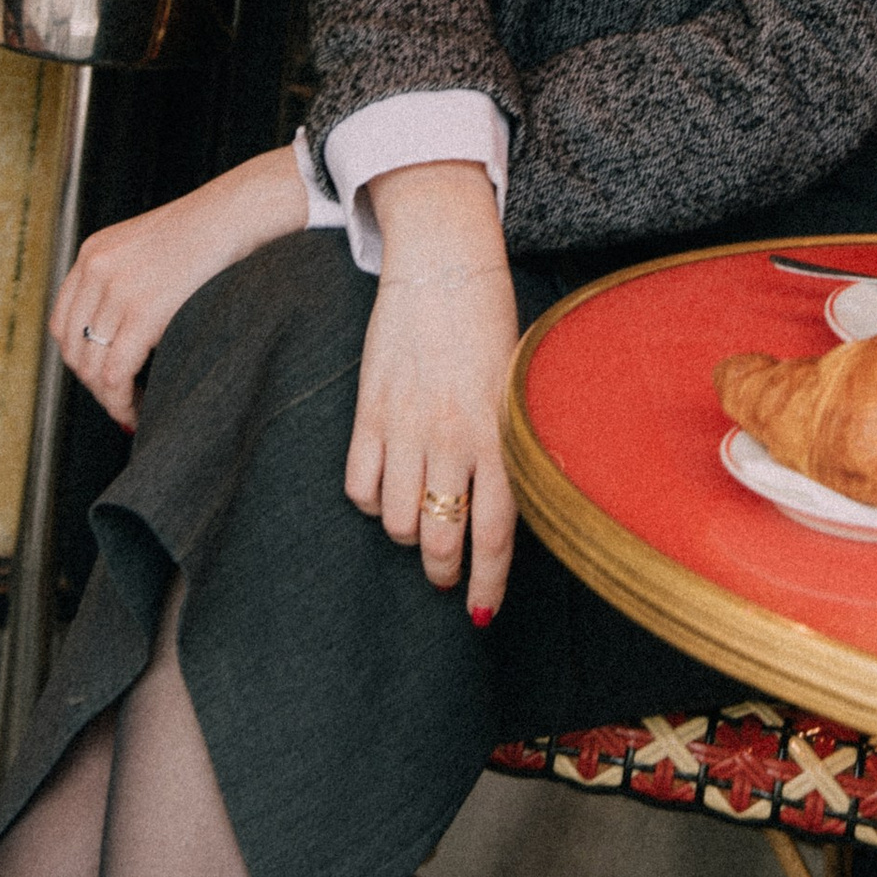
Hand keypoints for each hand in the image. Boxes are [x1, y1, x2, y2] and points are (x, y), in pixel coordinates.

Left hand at [50, 147, 304, 429]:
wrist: (238, 213)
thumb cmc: (210, 231)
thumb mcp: (149, 248)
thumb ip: (127, 280)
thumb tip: (123, 334)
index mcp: (93, 253)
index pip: (63, 321)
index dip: (79, 358)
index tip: (101, 377)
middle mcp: (96, 269)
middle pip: (72, 347)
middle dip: (92, 382)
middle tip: (119, 399)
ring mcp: (116, 290)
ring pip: (92, 366)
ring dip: (109, 397)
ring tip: (132, 408)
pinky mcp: (142, 312)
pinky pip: (115, 373)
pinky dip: (122, 401)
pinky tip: (138, 408)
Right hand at [341, 164, 519, 620]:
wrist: (444, 263)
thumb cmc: (492, 325)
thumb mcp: (517, 388)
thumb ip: (511, 447)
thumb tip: (504, 507)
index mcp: (499, 435)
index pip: (496, 533)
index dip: (488, 582)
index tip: (482, 612)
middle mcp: (453, 438)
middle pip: (441, 537)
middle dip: (443, 570)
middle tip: (445, 574)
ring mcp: (407, 426)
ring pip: (396, 520)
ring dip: (405, 535)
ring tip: (416, 524)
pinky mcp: (370, 410)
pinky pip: (358, 485)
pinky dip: (369, 501)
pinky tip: (383, 489)